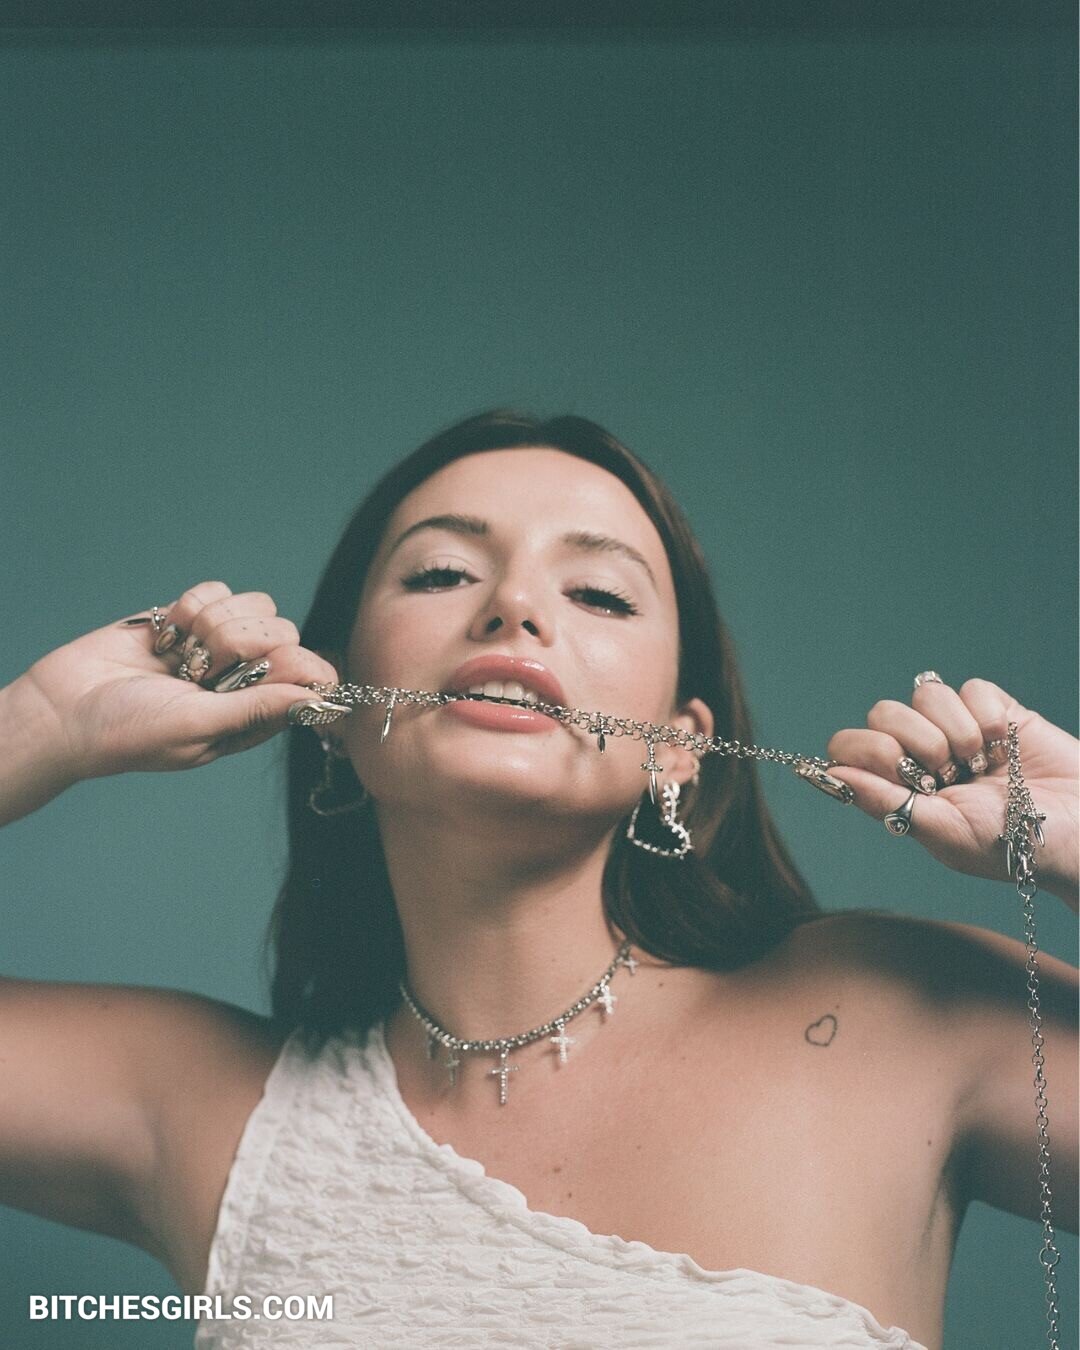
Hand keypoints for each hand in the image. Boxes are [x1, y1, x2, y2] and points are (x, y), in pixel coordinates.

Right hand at [18, 580, 339, 779]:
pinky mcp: (190, 617)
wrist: (65, 707)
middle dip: (244, 642)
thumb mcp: (196, 728)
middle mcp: (244, 678)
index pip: (312, 677)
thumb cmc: (130, 733)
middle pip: (285, 633)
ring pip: (257, 606)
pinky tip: (167, 633)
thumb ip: (257, 709)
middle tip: (202, 668)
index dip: (301, 664)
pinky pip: (218, 589)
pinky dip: (191, 605)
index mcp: (256, 714)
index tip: (270, 666)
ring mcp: (218, 644)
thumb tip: (316, 697)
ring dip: (216, 622)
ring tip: (180, 653)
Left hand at [825, 677, 1078, 900]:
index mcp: (898, 787)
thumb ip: (884, 801)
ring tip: (981, 763)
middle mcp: (920, 754)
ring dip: (955, 731)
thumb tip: (831, 773)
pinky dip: (988, 716)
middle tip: (948, 774)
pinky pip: (970, 688)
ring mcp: (956, 729)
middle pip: (882, 712)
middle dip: (916, 743)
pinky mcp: (994, 710)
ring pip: (925, 693)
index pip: (848, 747)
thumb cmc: (1013, 847)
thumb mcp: (944, 833)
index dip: (866, 751)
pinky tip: (1004, 745)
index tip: (903, 774)